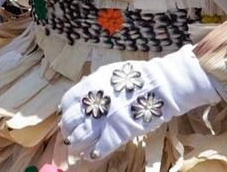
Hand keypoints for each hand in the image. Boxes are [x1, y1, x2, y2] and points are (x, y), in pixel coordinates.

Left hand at [59, 46, 219, 161]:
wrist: (161, 85)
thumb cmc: (137, 77)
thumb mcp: (110, 73)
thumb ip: (94, 83)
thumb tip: (82, 89)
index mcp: (91, 86)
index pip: (68, 101)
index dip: (66, 112)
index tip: (65, 117)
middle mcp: (95, 103)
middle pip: (71, 121)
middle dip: (69, 130)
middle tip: (71, 135)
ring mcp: (106, 119)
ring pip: (81, 137)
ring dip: (77, 144)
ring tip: (77, 148)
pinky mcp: (119, 132)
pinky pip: (100, 148)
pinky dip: (93, 153)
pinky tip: (92, 154)